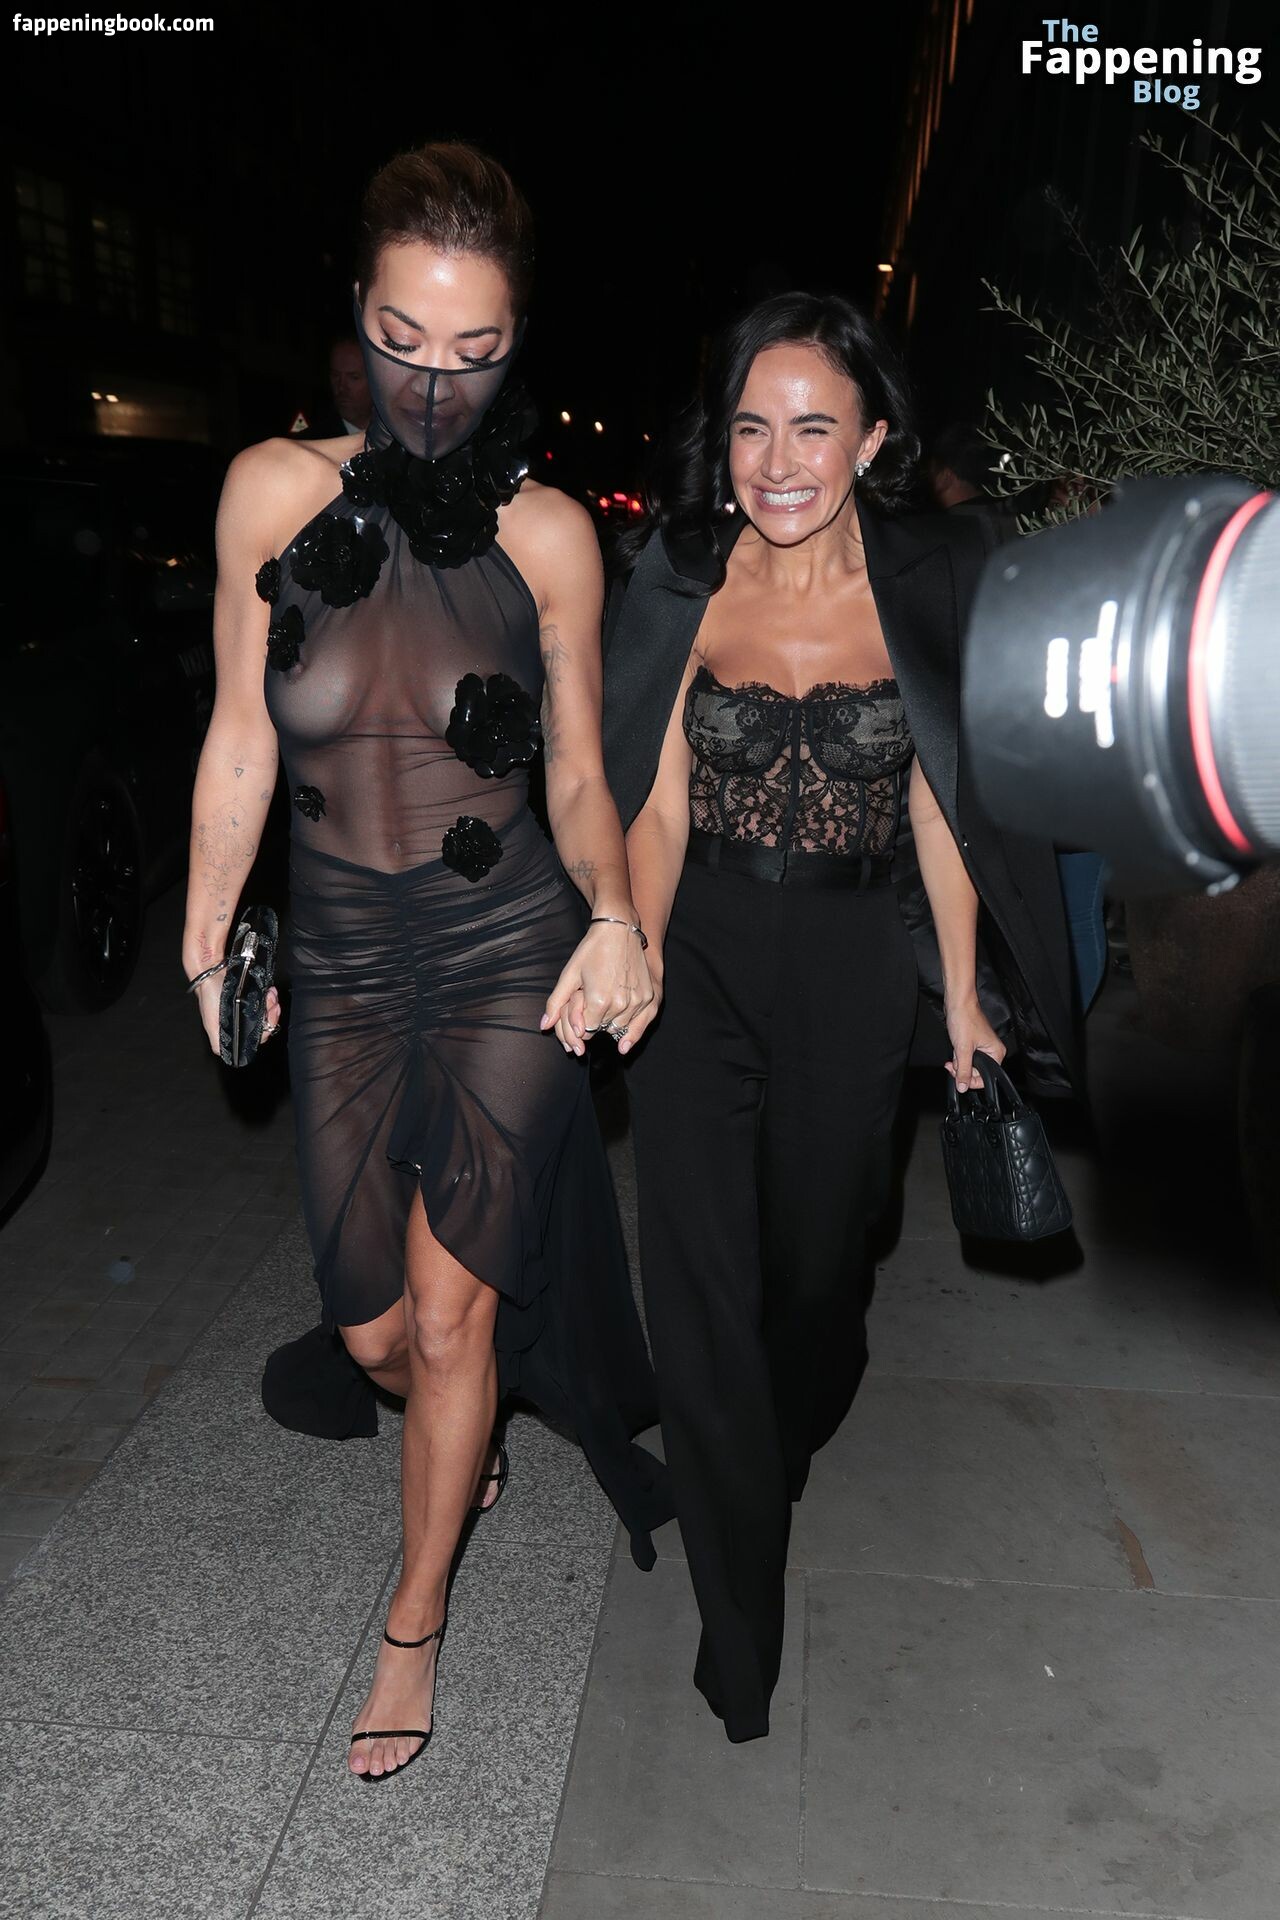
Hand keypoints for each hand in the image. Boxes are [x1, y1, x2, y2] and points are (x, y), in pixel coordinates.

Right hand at [192, 974, 280, 1057]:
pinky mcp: (253, 998)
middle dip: (272, 1013)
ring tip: (269, 994)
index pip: (258, 1038)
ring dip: (272, 1003)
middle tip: (271, 1002)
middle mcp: (244, 1022)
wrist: (212, 972)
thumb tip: (229, 1057)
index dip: (266, 1028)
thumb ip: (218, 1043)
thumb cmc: (209, 997)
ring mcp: (250, 1010)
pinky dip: (271, 996)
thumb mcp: (210, 1024)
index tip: (268, 1016)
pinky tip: (269, 991)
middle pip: (268, 1025)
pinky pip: (268, 1000)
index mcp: (236, 1032)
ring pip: (270, 1012)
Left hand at [539, 920, 653, 1056]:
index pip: (585, 1030)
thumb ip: (555, 1003)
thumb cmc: (592, 950)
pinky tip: (619, 995)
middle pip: (601, 1028)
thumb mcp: (569, 974)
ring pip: (618, 1026)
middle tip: (593, 995)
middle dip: (594, 1018)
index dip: (580, 1020)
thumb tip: (544, 1026)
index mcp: (598, 1002)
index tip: (582, 1003)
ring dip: (610, 1018)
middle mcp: (620, 1005)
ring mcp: (636, 1002)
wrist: (619, 930)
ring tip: (606, 994)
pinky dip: (626, 1013)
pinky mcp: (648, 997)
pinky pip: (634, 1018)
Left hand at [944, 994, 1005, 1093]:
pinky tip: (955, 1048)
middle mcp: (992, 1051)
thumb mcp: (963, 1049)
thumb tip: (963, 1086)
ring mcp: (982, 1047)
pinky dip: (958, 1055)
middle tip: (953, 1065)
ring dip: (959, 1062)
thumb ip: (963, 1070)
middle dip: (962, 1070)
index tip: (960, 1080)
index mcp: (996, 1053)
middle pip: (977, 1072)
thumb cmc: (965, 1019)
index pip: (986, 1077)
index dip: (971, 1081)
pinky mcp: (973, 1043)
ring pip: (969, 1065)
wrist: (958, 1003)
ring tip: (955, 1052)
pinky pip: (965, 1057)